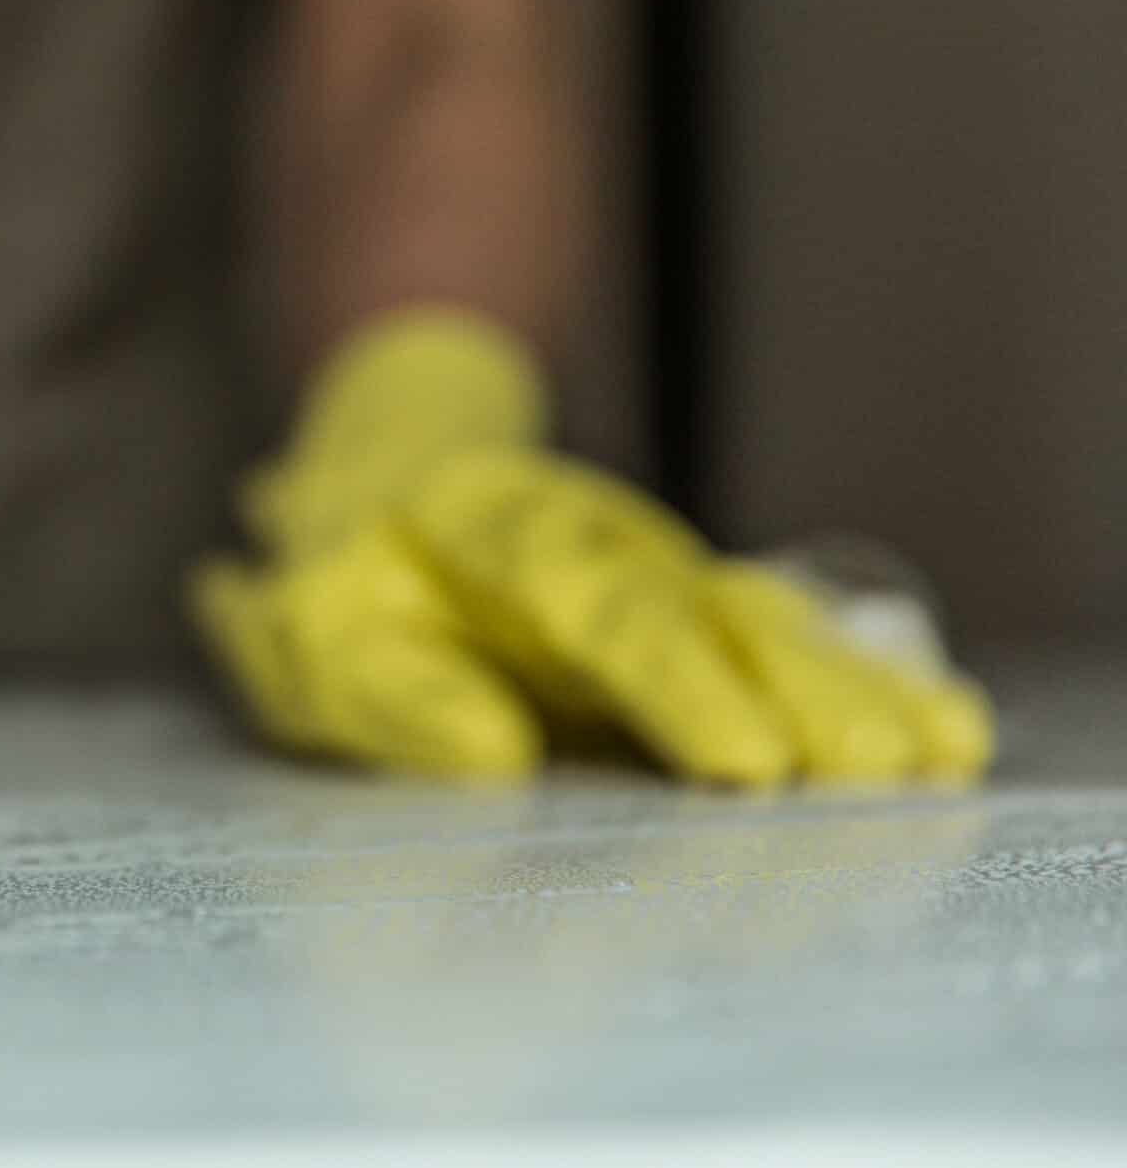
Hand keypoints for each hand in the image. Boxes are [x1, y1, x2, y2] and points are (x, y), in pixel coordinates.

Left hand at [192, 311, 991, 783]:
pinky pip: (786, 644)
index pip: (594, 602)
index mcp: (496, 532)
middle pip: (710, 608)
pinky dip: (865, 679)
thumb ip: (393, 692)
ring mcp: (662, 572)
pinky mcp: (698, 616)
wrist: (378, 490)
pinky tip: (945, 728)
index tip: (745, 758)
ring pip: (766, 622)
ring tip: (938, 753)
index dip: (676, 681)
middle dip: (800, 687)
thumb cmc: (340, 587)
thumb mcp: (313, 638)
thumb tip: (496, 754)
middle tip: (875, 768)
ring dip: (852, 689)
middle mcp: (602, 544)